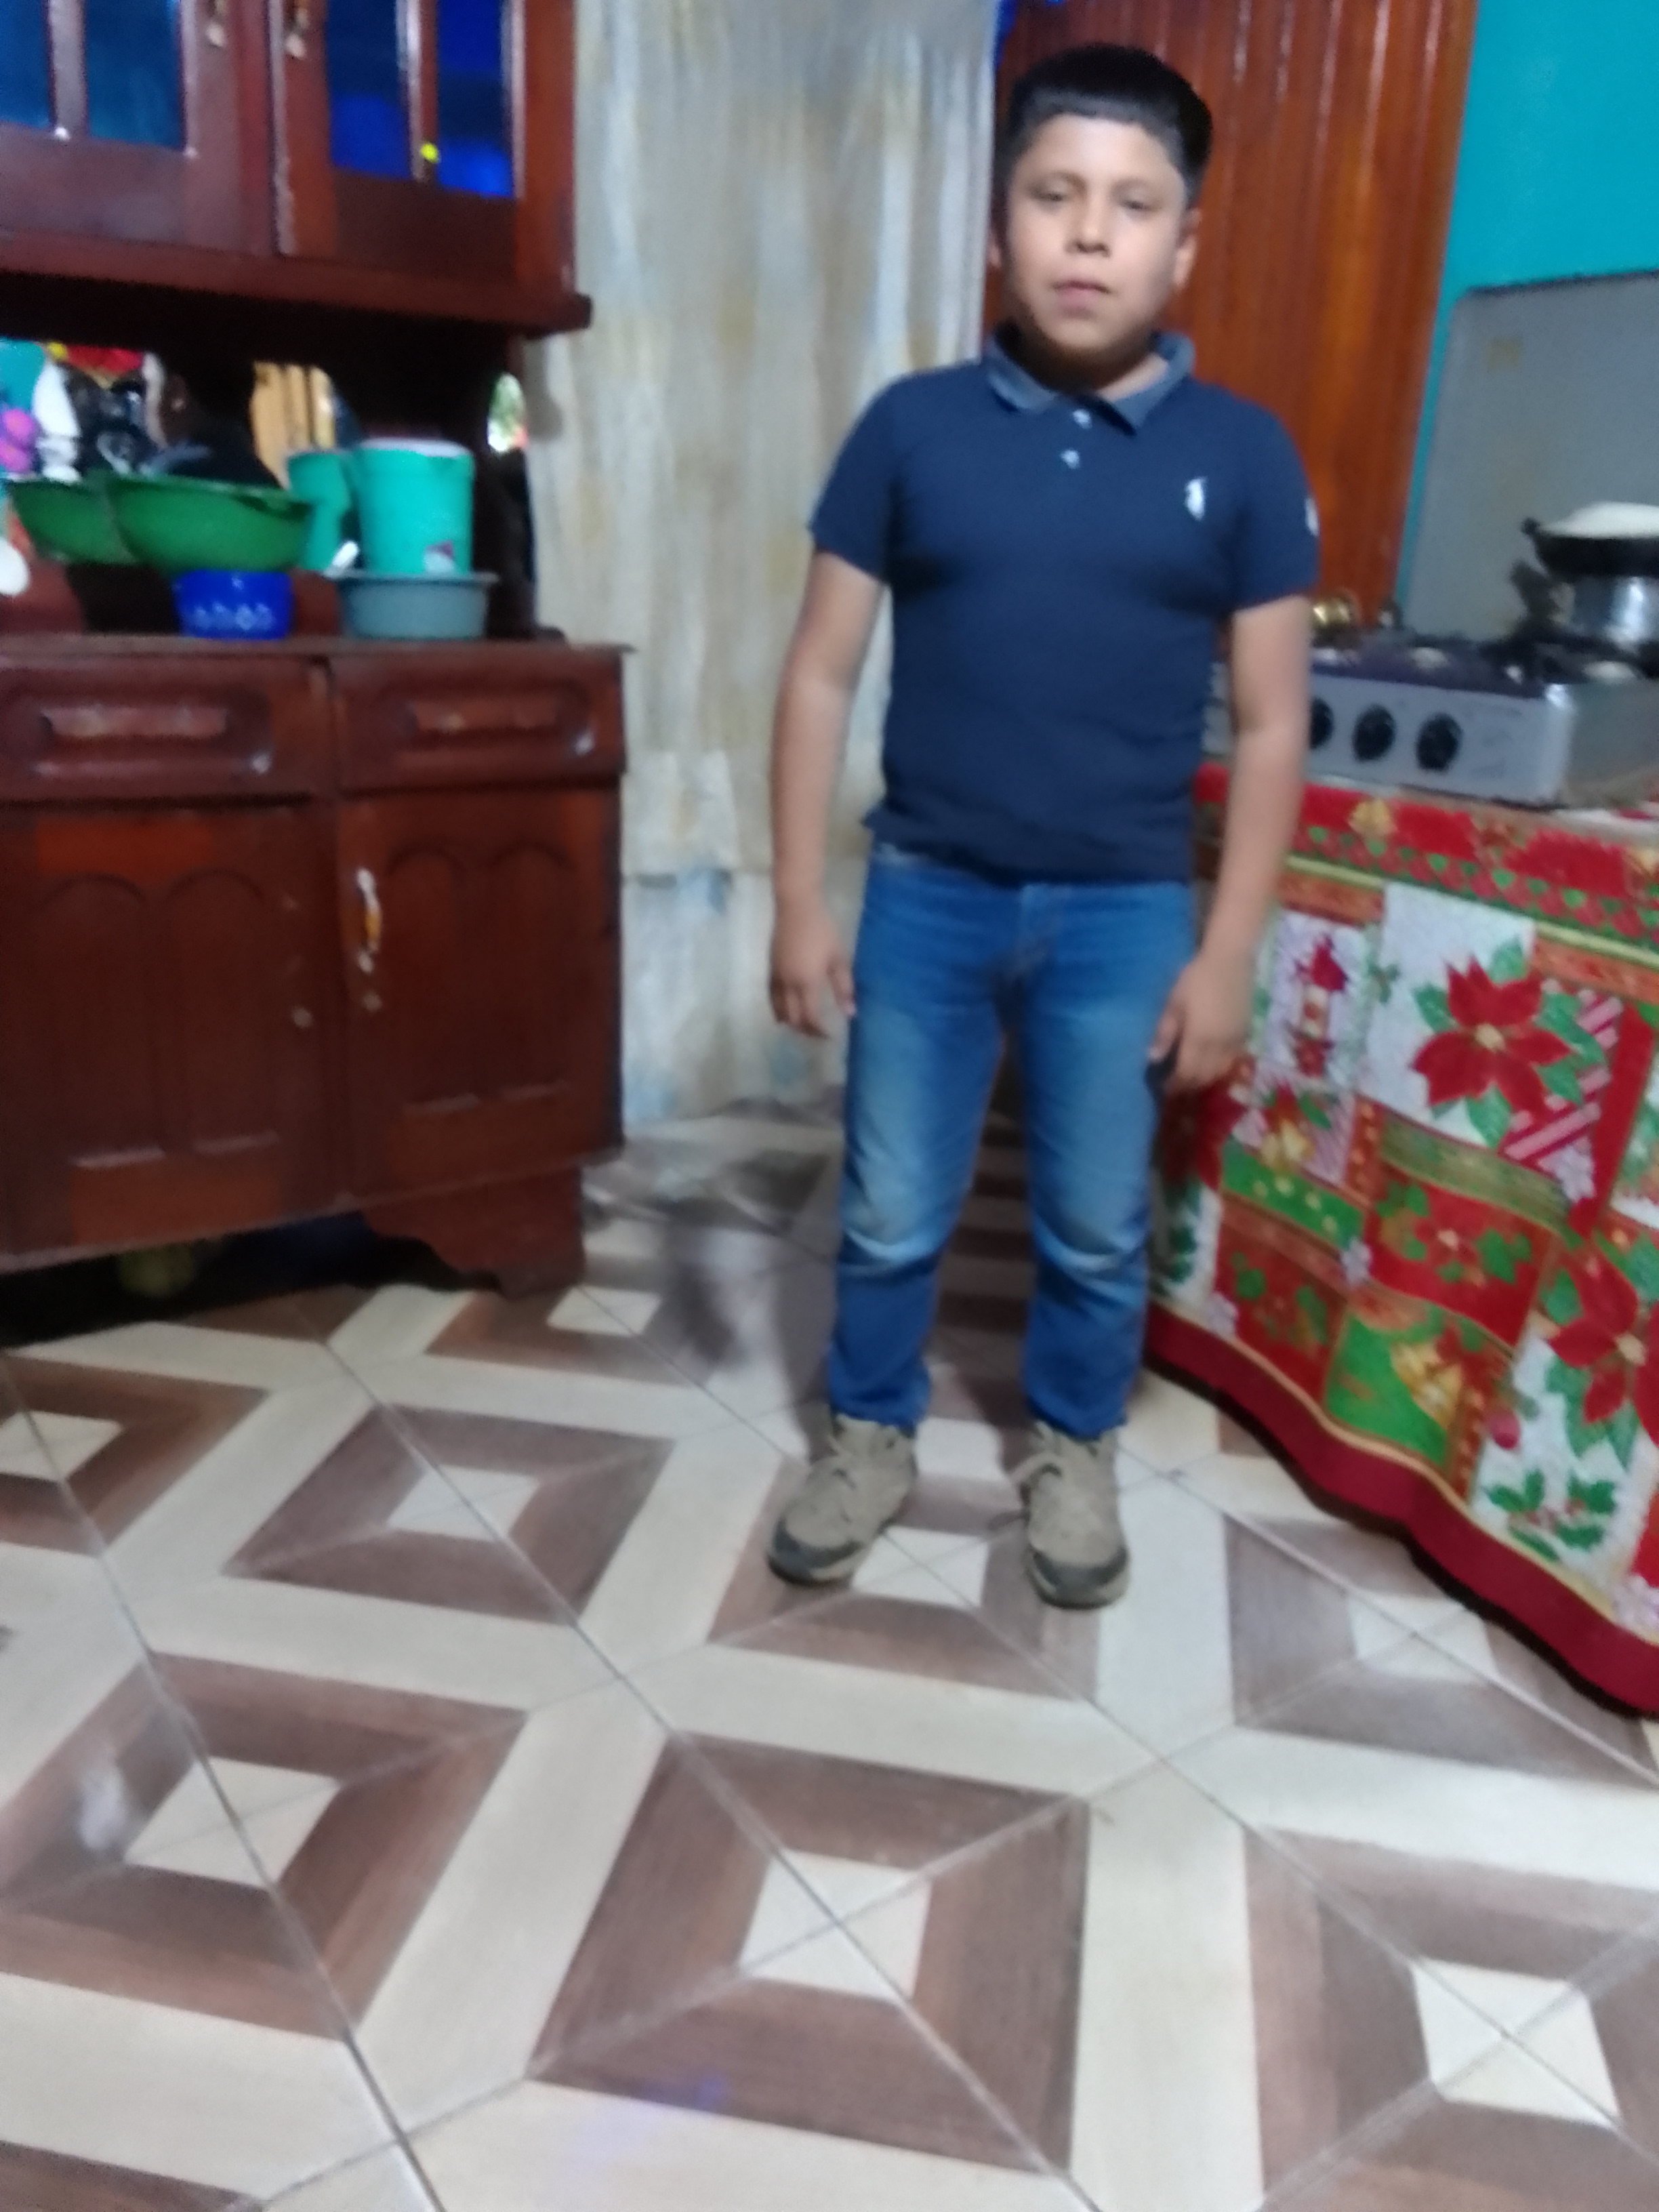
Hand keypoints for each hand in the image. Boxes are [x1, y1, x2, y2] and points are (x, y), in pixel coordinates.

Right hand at [770, 895, 854, 1037]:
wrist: (795, 906)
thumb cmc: (822, 930)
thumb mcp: (838, 958)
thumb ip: (844, 987)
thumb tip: (850, 1013)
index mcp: (806, 983)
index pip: (810, 1018)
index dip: (818, 1031)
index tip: (829, 1037)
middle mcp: (788, 985)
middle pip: (793, 1018)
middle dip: (805, 1030)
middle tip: (817, 1035)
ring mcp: (776, 977)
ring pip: (778, 1010)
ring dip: (790, 1022)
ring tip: (802, 1027)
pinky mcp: (770, 969)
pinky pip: (771, 997)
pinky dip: (777, 1010)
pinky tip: (783, 1012)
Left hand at [1149, 947, 1252, 1092]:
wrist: (1230, 961)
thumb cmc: (1196, 978)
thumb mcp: (1174, 1003)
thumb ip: (1165, 1033)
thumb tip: (1153, 1058)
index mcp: (1199, 1039)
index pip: (1187, 1073)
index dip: (1176, 1084)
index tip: (1165, 1089)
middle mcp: (1219, 1045)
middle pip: (1205, 1076)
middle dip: (1190, 1085)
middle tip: (1177, 1087)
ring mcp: (1235, 1040)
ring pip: (1221, 1071)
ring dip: (1206, 1079)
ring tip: (1193, 1079)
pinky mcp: (1245, 1033)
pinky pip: (1234, 1060)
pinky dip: (1221, 1068)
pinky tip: (1212, 1065)